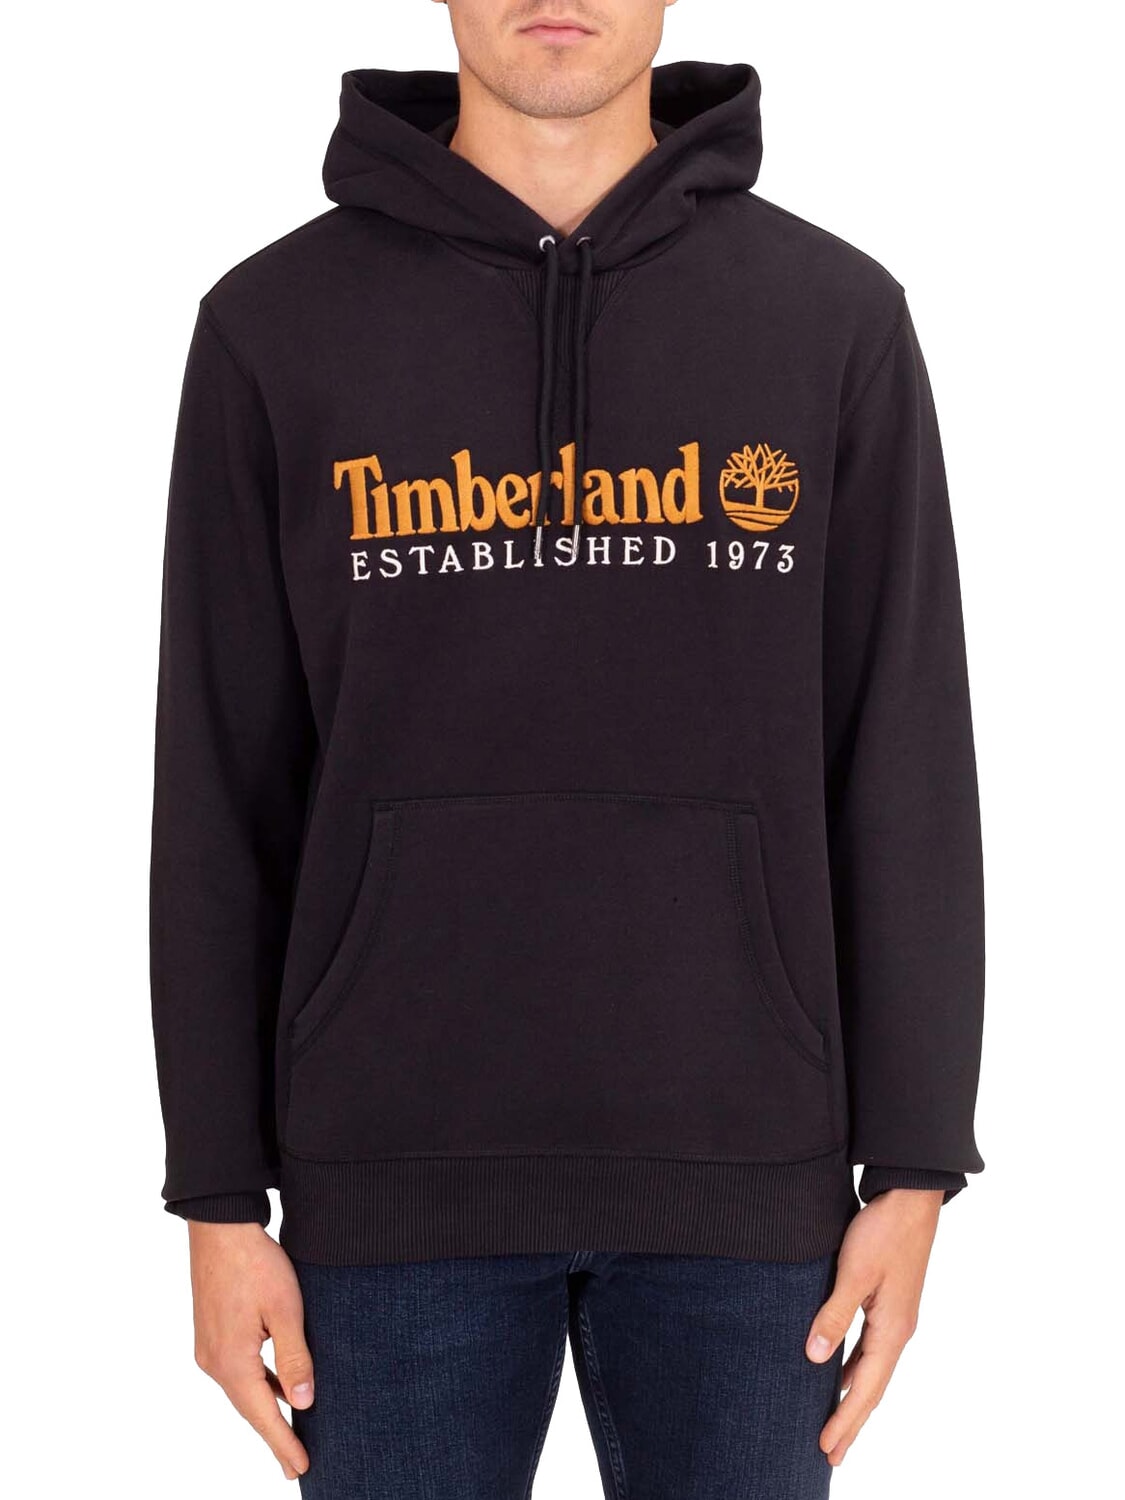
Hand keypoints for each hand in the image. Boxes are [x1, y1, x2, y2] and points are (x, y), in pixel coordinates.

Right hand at [187, 1221, 313, 1480]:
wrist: (221, 1227)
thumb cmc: (256, 1264)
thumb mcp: (286, 1309)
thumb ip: (294, 1357)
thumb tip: (302, 1403)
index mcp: (231, 1361)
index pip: (262, 1415)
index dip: (282, 1443)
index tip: (301, 1469)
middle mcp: (213, 1362)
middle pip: (249, 1408)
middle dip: (274, 1434)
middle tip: (296, 1463)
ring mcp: (208, 1348)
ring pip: (242, 1389)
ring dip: (265, 1409)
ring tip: (288, 1433)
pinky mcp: (211, 1333)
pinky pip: (237, 1370)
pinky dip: (257, 1385)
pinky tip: (275, 1387)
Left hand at [805, 1188, 943, 1464]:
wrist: (910, 1198)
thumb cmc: (883, 1232)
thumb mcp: (853, 1272)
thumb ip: (834, 1314)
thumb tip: (814, 1357)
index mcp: (892, 1330)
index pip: (866, 1389)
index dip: (845, 1419)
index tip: (826, 1447)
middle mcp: (899, 1331)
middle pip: (872, 1388)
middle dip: (851, 1421)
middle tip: (831, 1454)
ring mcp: (896, 1318)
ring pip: (872, 1370)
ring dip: (854, 1398)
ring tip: (835, 1423)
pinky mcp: (890, 1304)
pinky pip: (872, 1350)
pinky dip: (857, 1370)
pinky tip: (841, 1374)